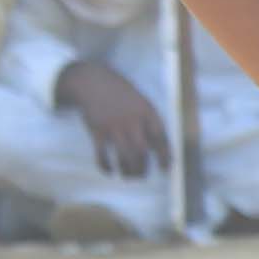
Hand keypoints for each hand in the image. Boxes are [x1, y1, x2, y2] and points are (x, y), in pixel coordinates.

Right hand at [61, 54, 168, 174]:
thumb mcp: (140, 101)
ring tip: (128, 176)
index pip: (160, 137)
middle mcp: (131, 119)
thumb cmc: (121, 94)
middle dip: (142, 168)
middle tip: (141, 175)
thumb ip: (148, 122)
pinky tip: (110, 171)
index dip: (164, 155)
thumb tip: (156, 147)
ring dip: (127, 171)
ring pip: (124, 156)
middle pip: (141, 151)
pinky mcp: (96, 130)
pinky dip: (106, 166)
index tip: (165, 168)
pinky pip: (102, 154)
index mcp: (146, 111)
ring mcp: (113, 126)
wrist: (93, 82)